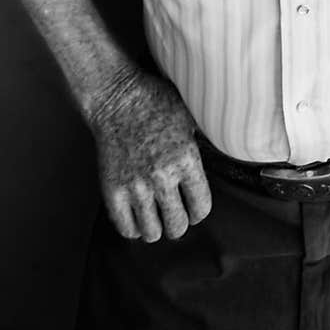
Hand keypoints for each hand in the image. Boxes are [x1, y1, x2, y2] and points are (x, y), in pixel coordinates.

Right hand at [88, 69, 211, 243]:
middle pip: (178, 226)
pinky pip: (125, 227)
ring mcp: (135, 185)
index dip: (199, 211)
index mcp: (186, 159)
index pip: (201, 207)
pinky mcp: (112, 189)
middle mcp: (162, 176)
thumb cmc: (154, 102)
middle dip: (179, 222)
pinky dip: (133, 227)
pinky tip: (137, 215)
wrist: (117, 97)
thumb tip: (218, 161)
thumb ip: (200, 147)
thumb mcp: (189, 119)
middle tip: (174, 214)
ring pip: (152, 232)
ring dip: (156, 227)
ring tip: (155, 216)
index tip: (194, 208)